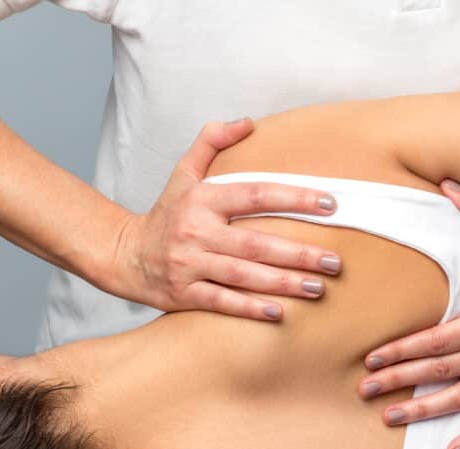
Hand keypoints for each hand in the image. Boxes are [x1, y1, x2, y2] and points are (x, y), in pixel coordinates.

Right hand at [110, 118, 342, 320]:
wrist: (124, 255)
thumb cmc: (165, 214)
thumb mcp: (183, 173)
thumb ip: (212, 142)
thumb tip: (248, 122)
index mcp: (203, 199)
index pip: (256, 194)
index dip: (295, 198)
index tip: (330, 204)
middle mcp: (196, 231)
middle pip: (256, 243)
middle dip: (299, 253)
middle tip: (335, 261)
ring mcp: (189, 264)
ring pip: (243, 276)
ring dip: (284, 283)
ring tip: (319, 288)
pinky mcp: (184, 294)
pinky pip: (222, 302)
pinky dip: (250, 308)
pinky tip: (279, 314)